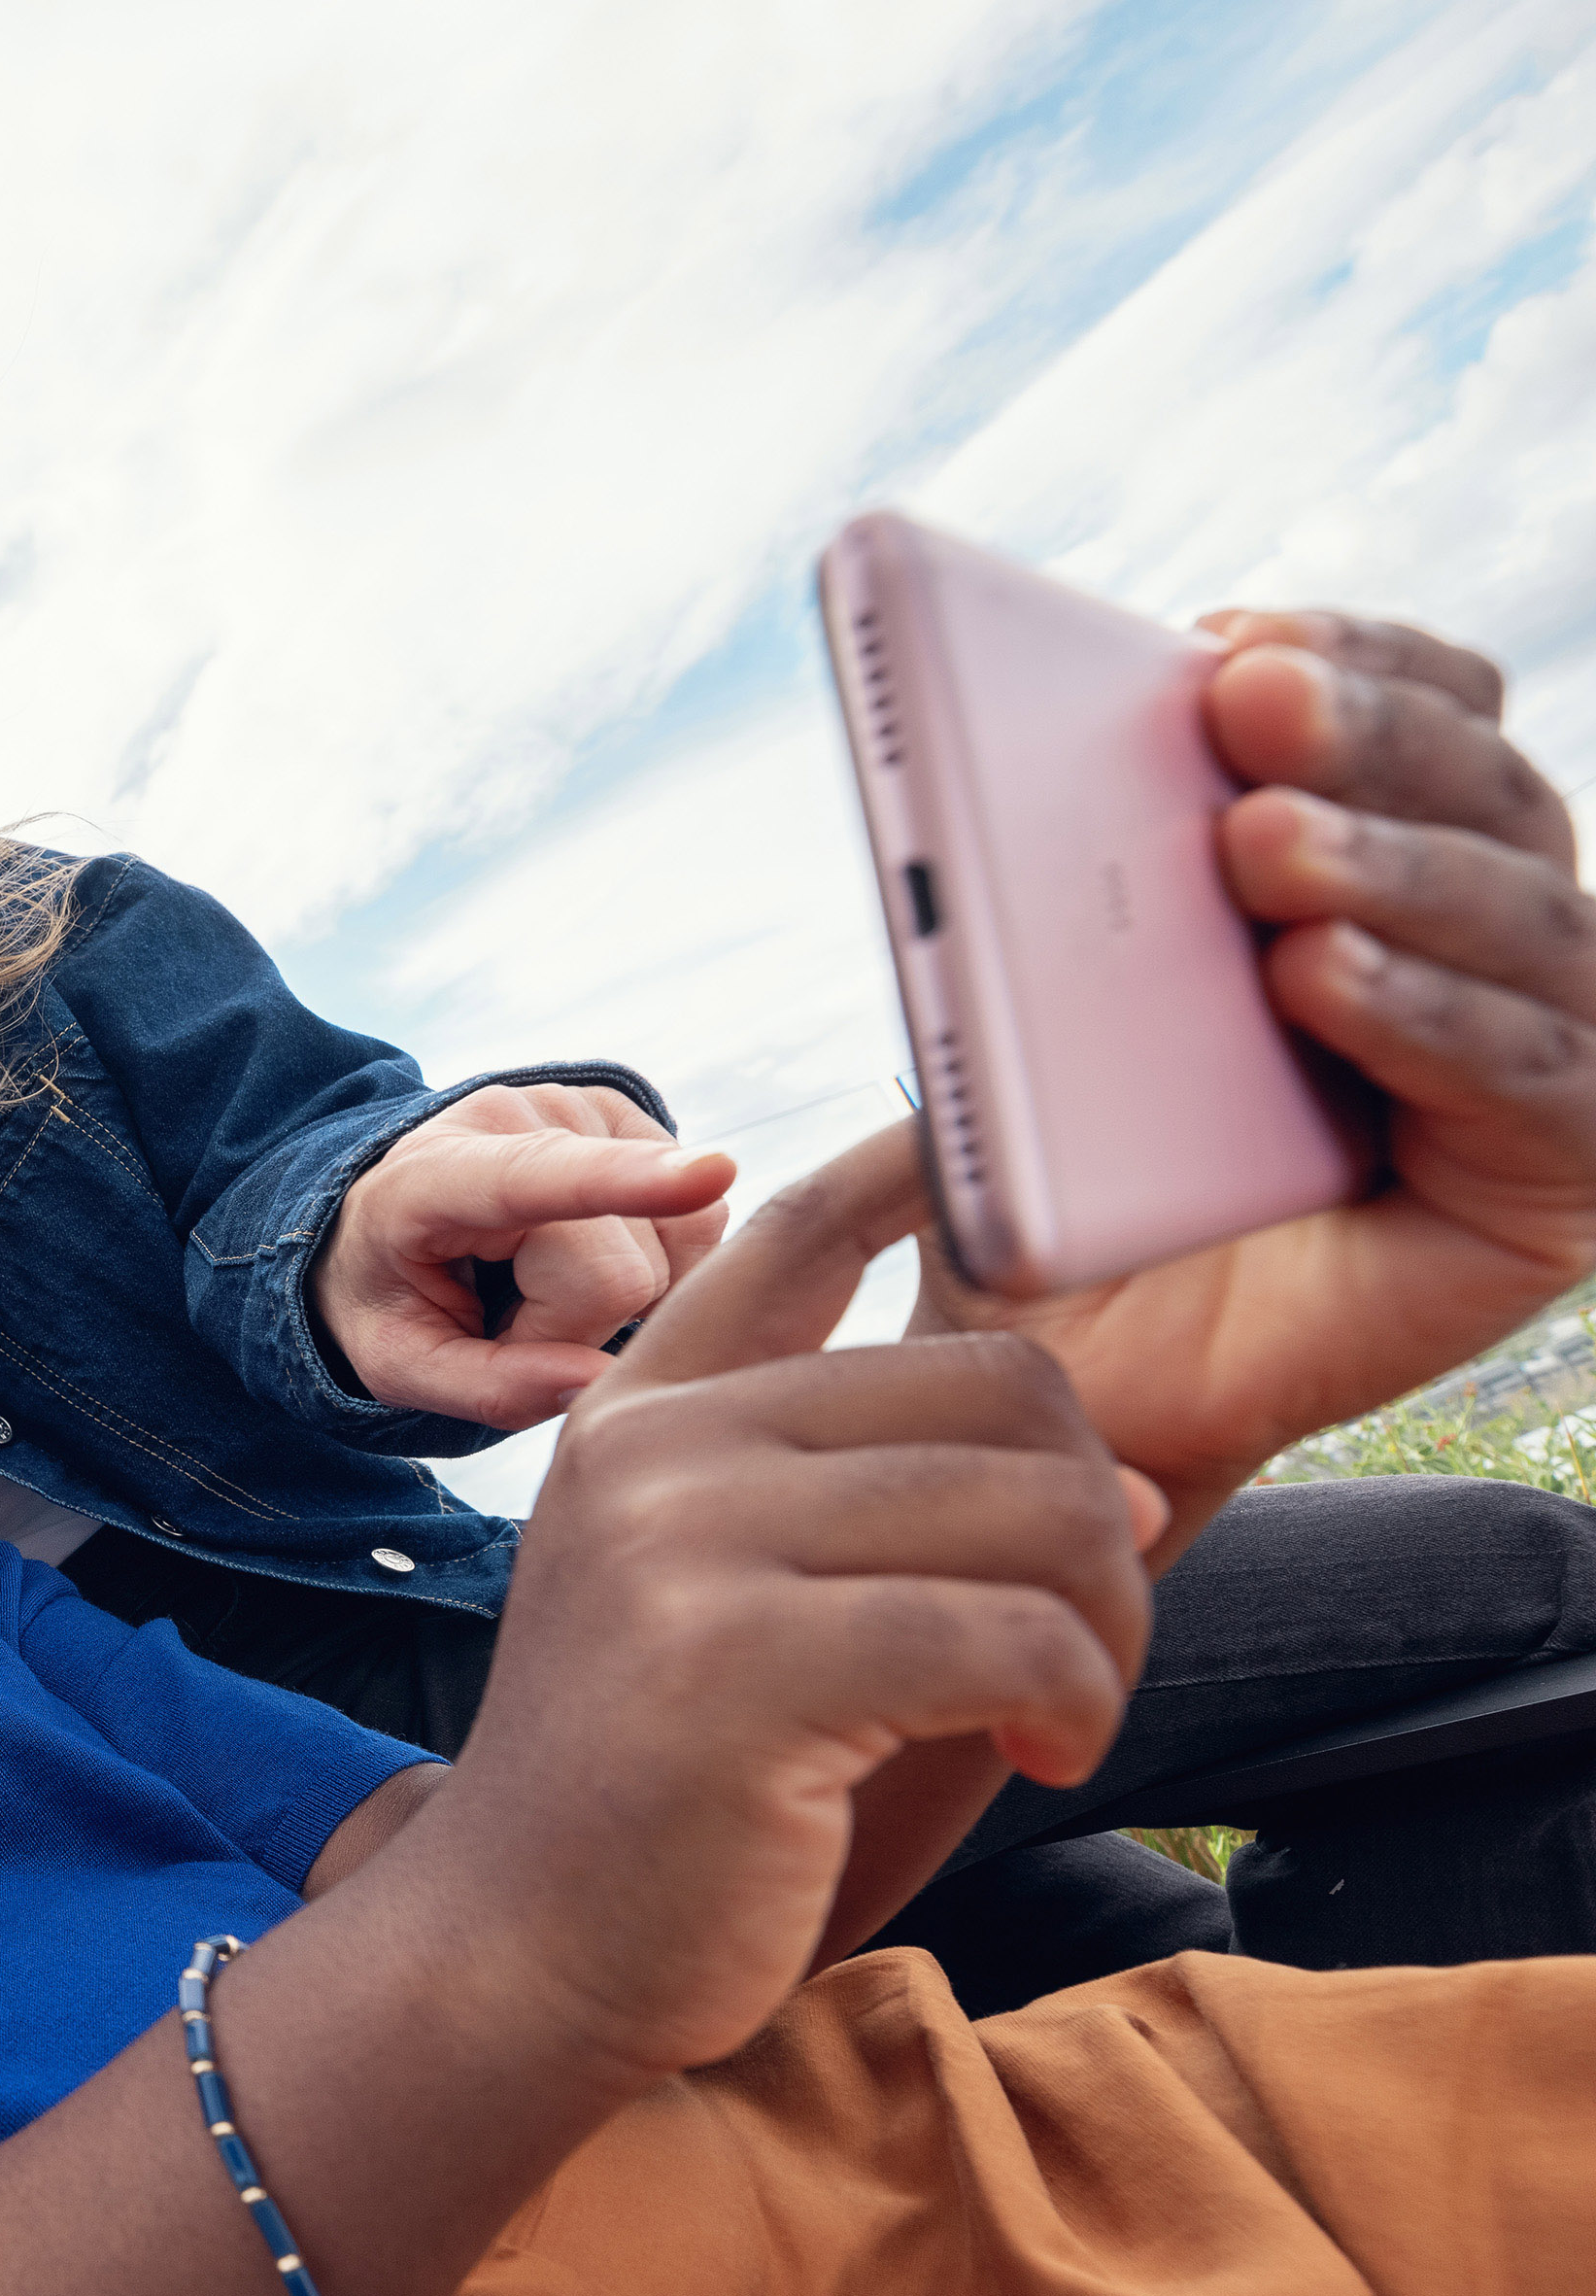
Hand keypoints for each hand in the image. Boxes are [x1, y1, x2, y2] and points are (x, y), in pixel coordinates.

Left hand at [311, 1082, 736, 1425]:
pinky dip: (656, 1266)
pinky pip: (700, 1224)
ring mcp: (590, 1109)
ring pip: (673, 1252)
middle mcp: (524, 1119)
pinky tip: (589, 1255)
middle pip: (617, 1278)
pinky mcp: (640, 1118)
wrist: (390, 1209)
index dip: (625, 1181)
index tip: (711, 1174)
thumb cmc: (391, 1291)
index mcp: (436, 1177)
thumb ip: (487, 1387)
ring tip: (545, 1278)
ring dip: (618, 1299)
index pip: (538, 1178)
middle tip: (513, 1315)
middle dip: (574, 1329)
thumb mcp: (396, 1364)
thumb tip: (597, 1380)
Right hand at [424, 1124, 1164, 2080]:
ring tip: (1064, 1707)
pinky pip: (1012, 1632)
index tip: (992, 1159)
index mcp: (640, 1415)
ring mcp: (683, 1549)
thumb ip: (860, 1501)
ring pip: (1035, 1505)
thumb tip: (1123, 1472)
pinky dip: (1073, 1699)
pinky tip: (1040, 1752)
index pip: (788, 1237)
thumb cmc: (665, 1795)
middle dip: (1099, 1517)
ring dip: (1104, 1622)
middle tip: (1079, 1641)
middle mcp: (652, 1452)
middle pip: (996, 1384)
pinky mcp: (739, 1667)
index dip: (910, 1167)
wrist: (520, 1955)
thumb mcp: (724, 1600)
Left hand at [911, 612, 1595, 1551]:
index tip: (1226, 632)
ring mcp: (1538, 1052)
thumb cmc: (1055, 1196)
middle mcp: (1482, 939)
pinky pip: (1515, 1071)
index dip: (1345, 653)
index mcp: (1381, 861)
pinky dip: (1418, 1011)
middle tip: (1246, 692)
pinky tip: (1323, 974)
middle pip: (1477, 787)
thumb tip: (1021, 750)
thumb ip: (1052, 903)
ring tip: (1259, 841)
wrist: (1069, 1393)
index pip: (1416, 708)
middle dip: (1364, 729)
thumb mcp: (1031, 1027)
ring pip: (1513, 910)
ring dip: (1385, 860)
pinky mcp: (1555, 1178)